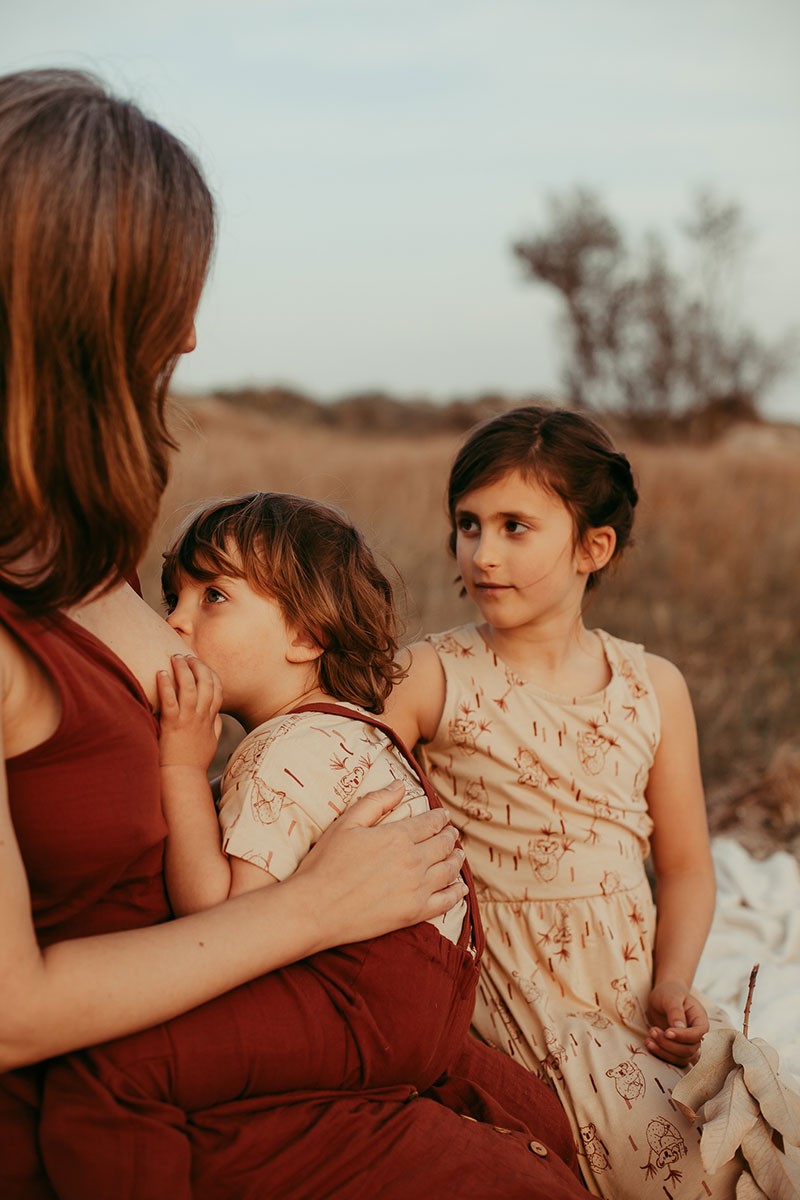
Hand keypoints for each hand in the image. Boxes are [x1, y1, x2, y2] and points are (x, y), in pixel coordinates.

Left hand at [157, 654, 222, 771]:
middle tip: (186, 656)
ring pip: (189, 688)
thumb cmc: (195, 761)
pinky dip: (166, 685)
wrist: (183, 777)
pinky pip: (170, 700)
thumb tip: (217, 715)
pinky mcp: (172, 725)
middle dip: (197, 666)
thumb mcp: (212, 742)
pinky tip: (160, 673)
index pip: (217, 689)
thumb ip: (215, 726)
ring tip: (175, 658)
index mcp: (211, 718)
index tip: (201, 665)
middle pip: (205, 683)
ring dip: (183, 669)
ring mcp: (188, 720)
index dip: (211, 673)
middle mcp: (201, 716)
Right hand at [295, 781, 466, 944]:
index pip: (430, 823)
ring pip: (448, 871)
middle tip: (453, 834)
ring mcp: (416, 888)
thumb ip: (376, 802)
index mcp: (398, 837)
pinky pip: (446, 901)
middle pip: (443, 845)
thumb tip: (399, 784)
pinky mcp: (414, 913)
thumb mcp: (346, 823)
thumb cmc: (325, 863)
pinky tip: (460, 888)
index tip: (443, 815)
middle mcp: (413, 861)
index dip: (439, 817)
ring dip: (456, 860)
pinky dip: (456, 892)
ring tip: (459, 855)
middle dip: (450, 837)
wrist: (315, 909)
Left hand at [646, 979, 707, 1065]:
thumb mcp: (671, 997)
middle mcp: (697, 1034)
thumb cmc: (669, 993)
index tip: (667, 1031)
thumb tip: (679, 1027)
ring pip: (682, 1058)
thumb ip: (676, 1011)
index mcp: (700, 1020)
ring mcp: (688, 1043)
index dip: (683, 1036)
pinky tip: (649, 1043)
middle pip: (690, 1050)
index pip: (698, 1034)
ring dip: (664, 1051)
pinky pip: (673, 1059)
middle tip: (653, 1031)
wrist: (664, 995)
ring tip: (649, 1038)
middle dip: (670, 1044)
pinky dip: (661, 1054)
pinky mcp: (677, 1049)